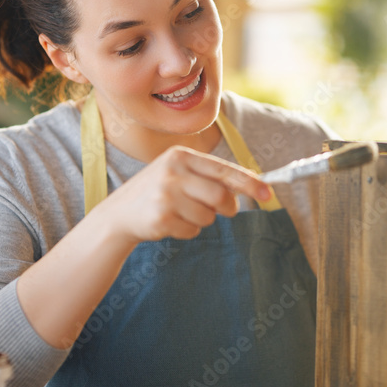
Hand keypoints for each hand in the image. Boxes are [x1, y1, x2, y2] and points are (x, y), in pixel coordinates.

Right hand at [93, 145, 271, 242]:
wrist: (119, 214)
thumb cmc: (158, 192)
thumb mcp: (179, 174)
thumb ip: (210, 177)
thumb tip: (253, 184)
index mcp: (180, 156)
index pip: (223, 170)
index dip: (248, 183)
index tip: (268, 194)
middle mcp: (172, 172)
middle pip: (219, 196)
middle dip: (226, 207)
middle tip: (223, 211)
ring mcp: (165, 195)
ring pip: (207, 216)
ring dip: (201, 220)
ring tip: (181, 213)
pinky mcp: (160, 218)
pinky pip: (192, 230)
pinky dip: (187, 230)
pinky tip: (170, 222)